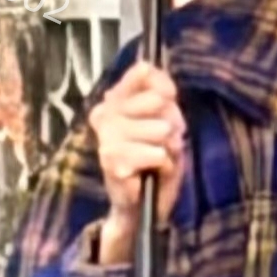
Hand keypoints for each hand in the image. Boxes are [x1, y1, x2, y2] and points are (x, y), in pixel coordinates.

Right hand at [88, 61, 185, 260]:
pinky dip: (163, 165)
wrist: (140, 204)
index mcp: (115, 98)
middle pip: (158, 100)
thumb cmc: (154, 158)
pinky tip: (150, 172)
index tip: (169, 104)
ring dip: (167, 147)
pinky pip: (157, 154)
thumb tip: (165, 92)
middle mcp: (105, 112)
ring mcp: (106, 136)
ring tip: (156, 158)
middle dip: (171, 123)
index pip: (144, 71)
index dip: (166, 88)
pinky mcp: (112, 159)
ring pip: (160, 129)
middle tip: (162, 141)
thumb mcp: (165, 121)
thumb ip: (163, 98)